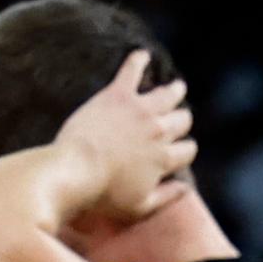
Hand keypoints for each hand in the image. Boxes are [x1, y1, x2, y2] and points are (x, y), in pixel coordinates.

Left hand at [52, 49, 195, 223]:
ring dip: (174, 91)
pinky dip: (138, 60)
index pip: (187, 150)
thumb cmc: (102, 195)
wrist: (75, 171)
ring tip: (176, 88)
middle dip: (181, 121)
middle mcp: (158, 131)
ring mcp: (140, 110)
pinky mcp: (118, 94)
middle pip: (182, 120)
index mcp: (163, 158)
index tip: (178, 150)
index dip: (184, 150)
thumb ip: (166, 196)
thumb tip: (187, 188)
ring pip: (169, 94)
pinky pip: (132, 70)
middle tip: (177, 118)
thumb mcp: (139, 207)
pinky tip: (142, 55)